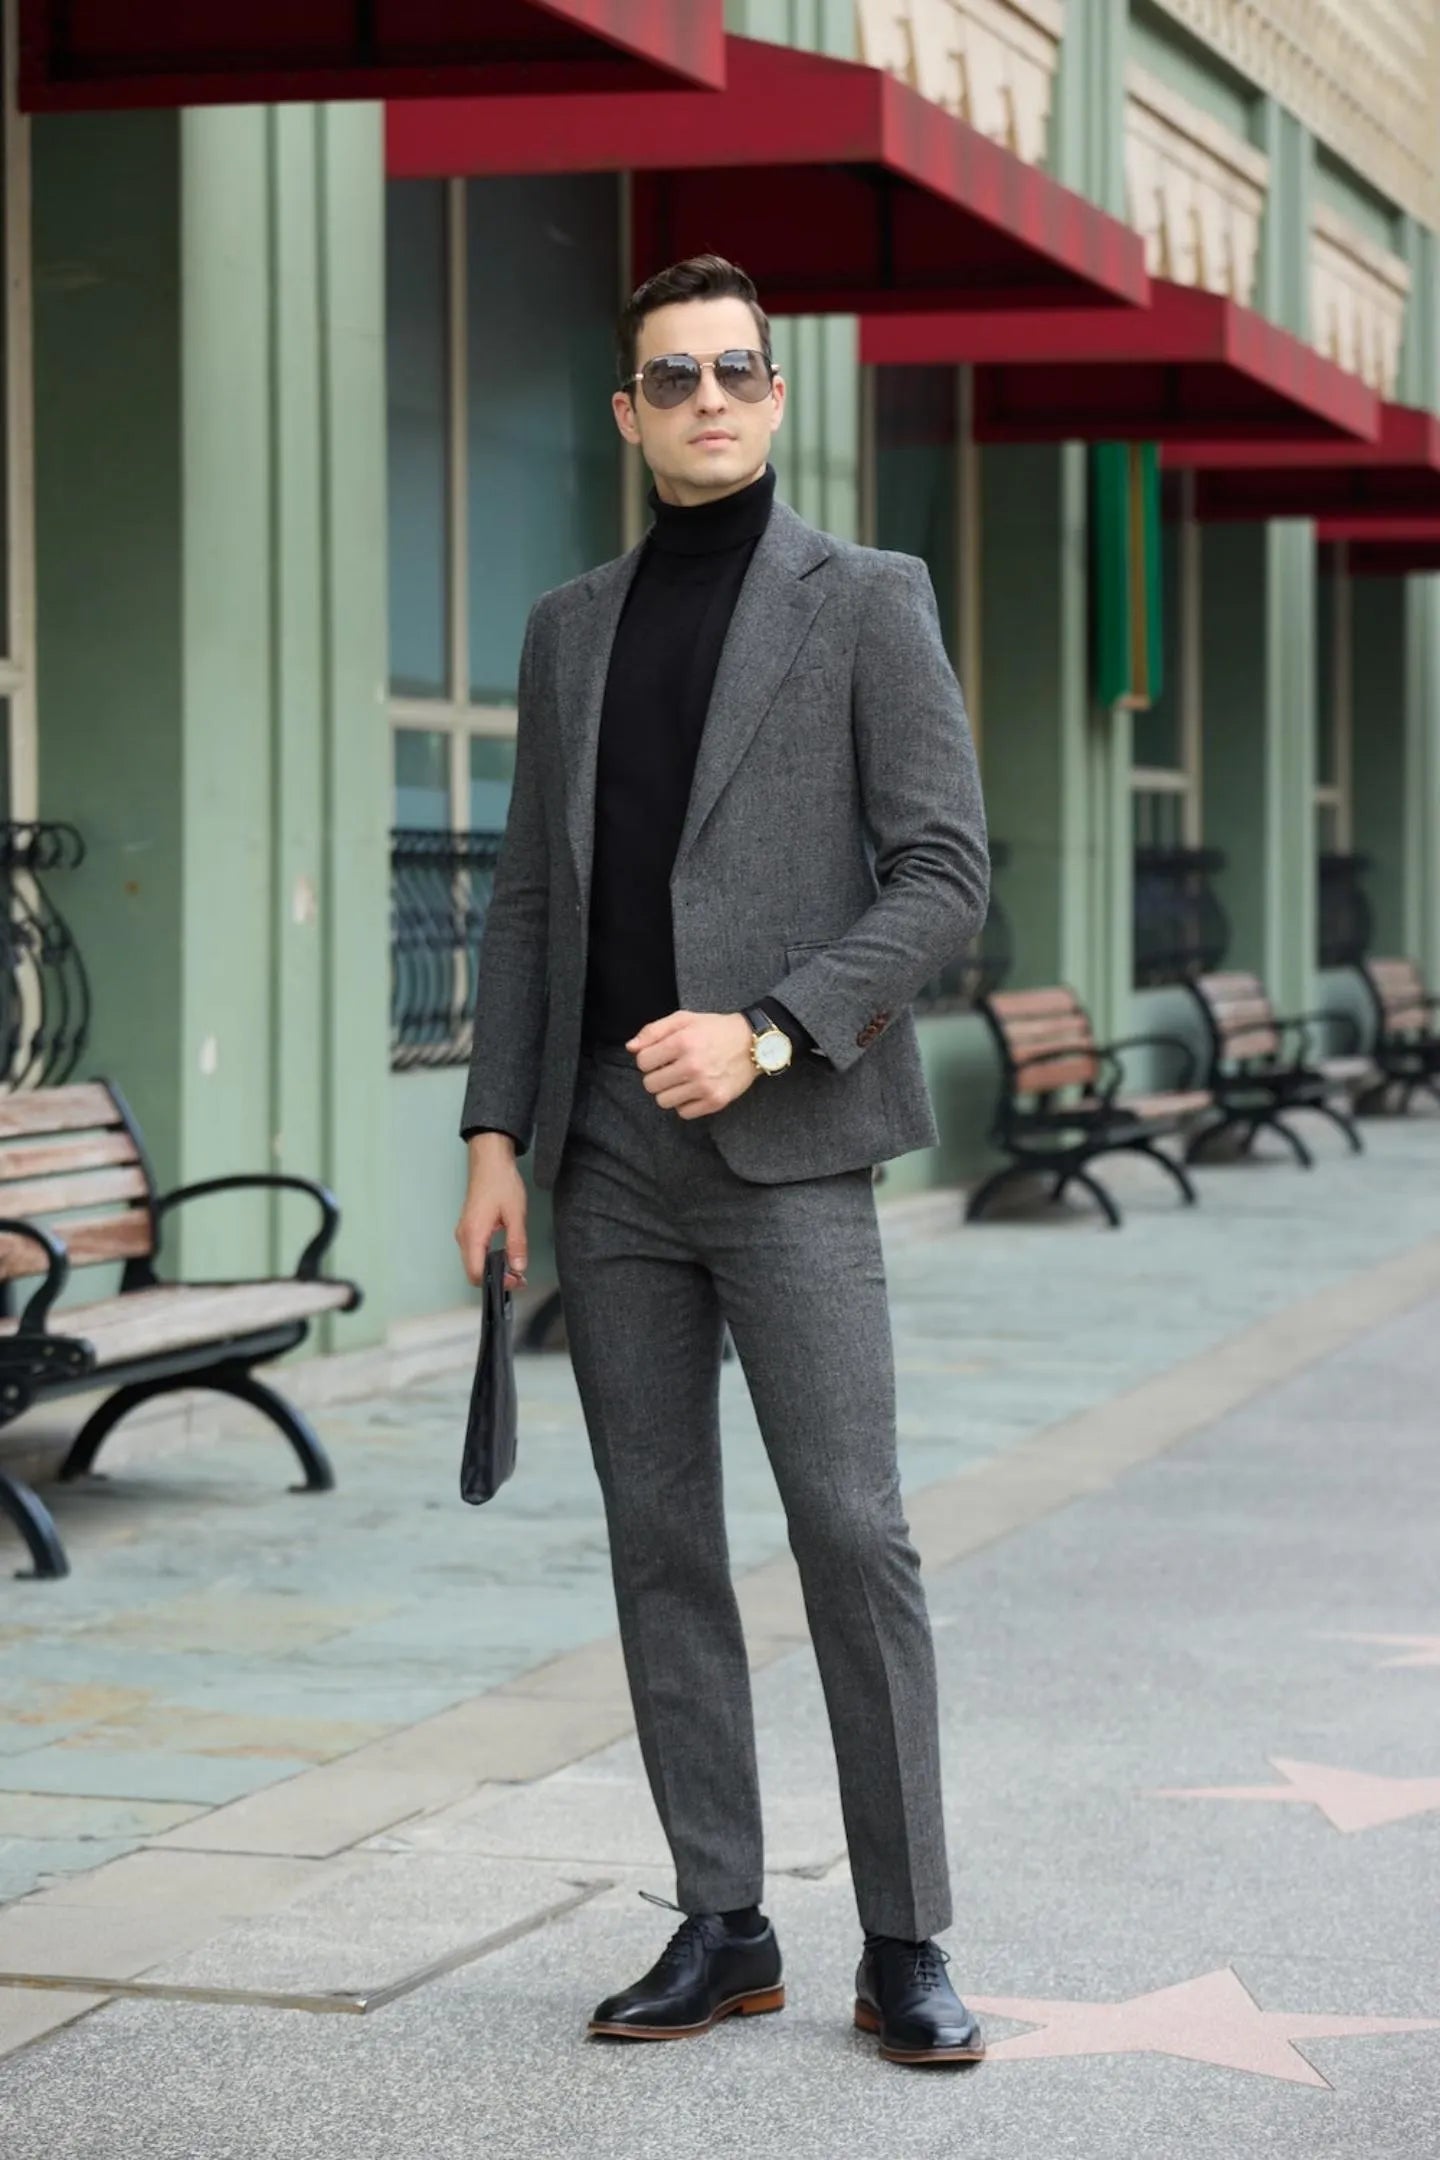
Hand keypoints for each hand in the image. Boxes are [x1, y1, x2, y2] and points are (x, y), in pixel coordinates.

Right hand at [455, 1133, 527, 1290]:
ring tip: (515, 1268)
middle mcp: (464, 1236)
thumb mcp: (515, 1215)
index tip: (516, 1280)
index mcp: (473, 1235)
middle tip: (519, 1277)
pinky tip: (504, 1255)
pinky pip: (474, 1252)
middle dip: (496, 1279)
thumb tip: (519, 1267)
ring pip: (474, 1262)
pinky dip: (488, 1259)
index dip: (496, 1282)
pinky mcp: (468, 1228)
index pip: (476, 1274)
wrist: (490, 1161)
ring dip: (492, 1269)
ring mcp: (464, 1232)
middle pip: (474, 1271)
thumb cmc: (501, 1183)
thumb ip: (517, 1243)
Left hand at [626, 1010, 758, 1117]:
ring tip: (682, 1080)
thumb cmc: (716, 1030)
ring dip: (669, 1091)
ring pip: (663, 1101)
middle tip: (672, 1069)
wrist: (753, 1043)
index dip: (648, 1059)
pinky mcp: (715, 1101)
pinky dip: (685, 1104)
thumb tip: (631, 1048)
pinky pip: (683, 1113)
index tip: (661, 1056)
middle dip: (657, 1076)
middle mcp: (693, 1065)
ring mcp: (704, 1085)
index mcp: (682, 1042)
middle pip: (650, 1084)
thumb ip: (653, 1031)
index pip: (642, 1062)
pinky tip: (694, 1090)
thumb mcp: (684, 1020)